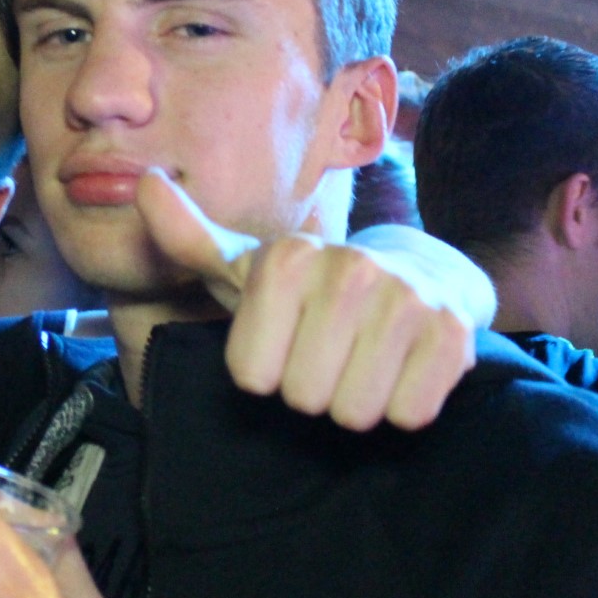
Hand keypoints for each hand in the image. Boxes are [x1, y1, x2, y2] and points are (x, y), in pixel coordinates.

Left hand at [136, 168, 477, 430]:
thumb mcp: (245, 266)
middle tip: (332, 353)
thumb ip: (189, 238)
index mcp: (287, 260)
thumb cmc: (313, 288)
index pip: (251, 375)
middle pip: (303, 397)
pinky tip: (405, 368)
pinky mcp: (452, 333)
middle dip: (314, 389)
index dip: (267, 371)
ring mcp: (406, 299)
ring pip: (354, 412)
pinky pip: (409, 412)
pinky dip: (404, 406)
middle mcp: (349, 269)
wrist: (417, 276)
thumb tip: (145, 184)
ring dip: (358, 401)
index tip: (288, 339)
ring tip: (366, 361)